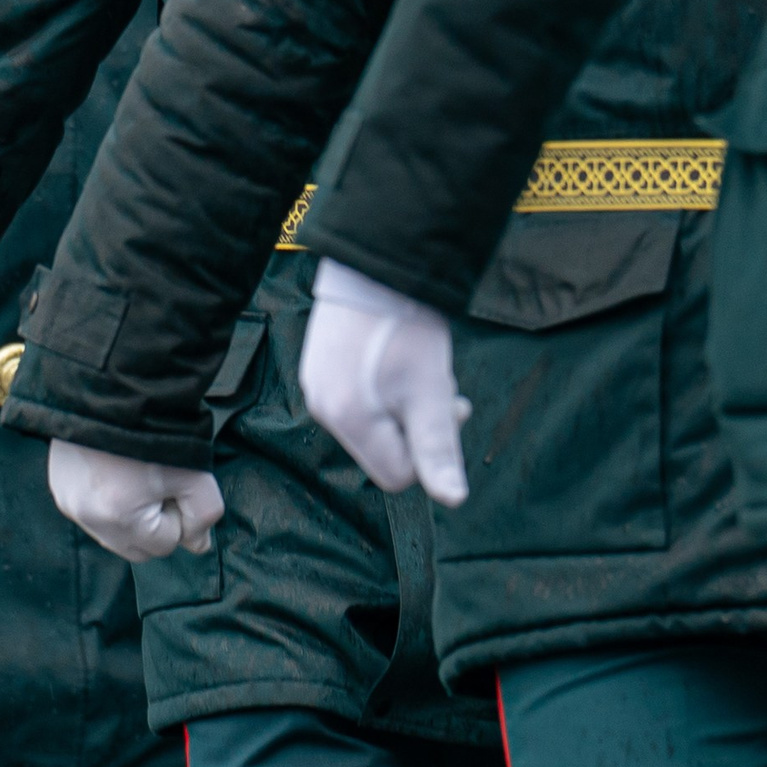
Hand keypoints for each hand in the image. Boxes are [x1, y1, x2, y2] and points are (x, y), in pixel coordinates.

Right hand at [47, 439, 225, 560]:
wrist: (113, 384)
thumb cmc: (157, 429)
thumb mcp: (194, 474)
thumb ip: (203, 516)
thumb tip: (198, 546)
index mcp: (118, 517)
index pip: (165, 545)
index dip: (180, 515)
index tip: (177, 483)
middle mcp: (85, 516)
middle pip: (135, 547)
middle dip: (156, 524)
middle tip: (161, 484)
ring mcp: (67, 500)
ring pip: (112, 532)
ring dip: (132, 515)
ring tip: (138, 475)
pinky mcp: (58, 484)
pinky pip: (91, 511)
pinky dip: (109, 501)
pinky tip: (117, 471)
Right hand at [300, 259, 469, 504]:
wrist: (378, 265)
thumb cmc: (408, 329)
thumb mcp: (431, 393)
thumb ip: (438, 450)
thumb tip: (453, 500)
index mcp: (347, 421)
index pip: (396, 476)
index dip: (428, 452)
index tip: (449, 409)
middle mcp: (321, 408)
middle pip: (382, 450)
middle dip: (415, 428)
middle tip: (439, 388)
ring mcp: (314, 385)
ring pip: (371, 424)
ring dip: (401, 407)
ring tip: (415, 368)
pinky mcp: (316, 366)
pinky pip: (356, 398)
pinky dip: (382, 388)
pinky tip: (394, 357)